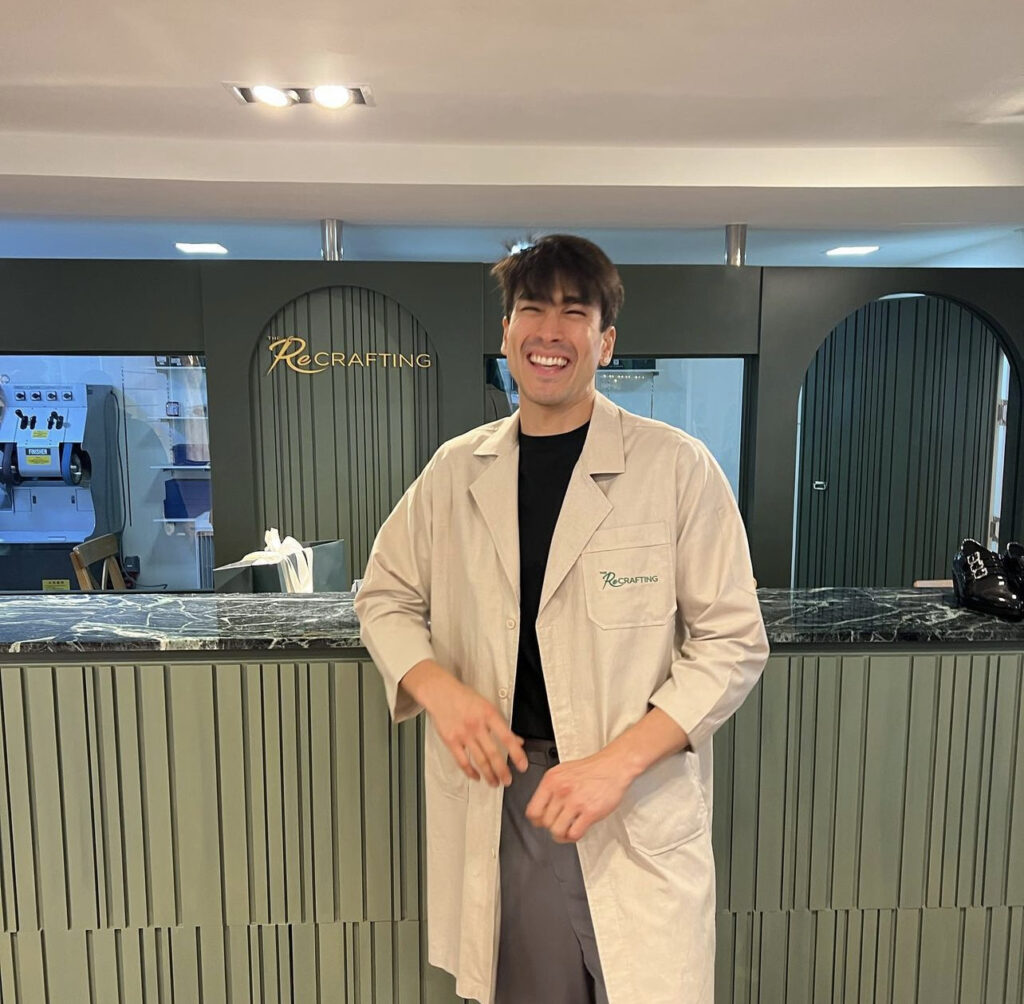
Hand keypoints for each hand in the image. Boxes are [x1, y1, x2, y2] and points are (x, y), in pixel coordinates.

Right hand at [403, 660, 527, 785]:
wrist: (440, 692)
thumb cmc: (464, 697)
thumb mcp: (487, 706)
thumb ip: (502, 725)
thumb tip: (517, 740)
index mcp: (489, 714)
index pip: (507, 737)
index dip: (516, 754)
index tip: (522, 766)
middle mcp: (476, 725)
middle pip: (493, 753)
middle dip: (502, 771)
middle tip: (508, 780)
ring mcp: (463, 734)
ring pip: (479, 760)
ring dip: (489, 774)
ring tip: (495, 783)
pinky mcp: (451, 741)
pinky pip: (462, 761)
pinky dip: (470, 772)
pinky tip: (476, 776)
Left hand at [525, 750, 631, 842]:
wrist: (613, 766)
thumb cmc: (591, 769)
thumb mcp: (562, 771)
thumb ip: (550, 787)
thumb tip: (541, 805)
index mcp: (551, 780)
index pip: (532, 811)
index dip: (537, 820)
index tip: (542, 822)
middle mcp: (561, 791)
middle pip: (545, 823)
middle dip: (552, 826)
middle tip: (559, 825)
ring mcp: (575, 802)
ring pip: (557, 831)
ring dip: (562, 834)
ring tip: (567, 830)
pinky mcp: (590, 812)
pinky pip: (574, 834)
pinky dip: (574, 836)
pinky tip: (577, 830)